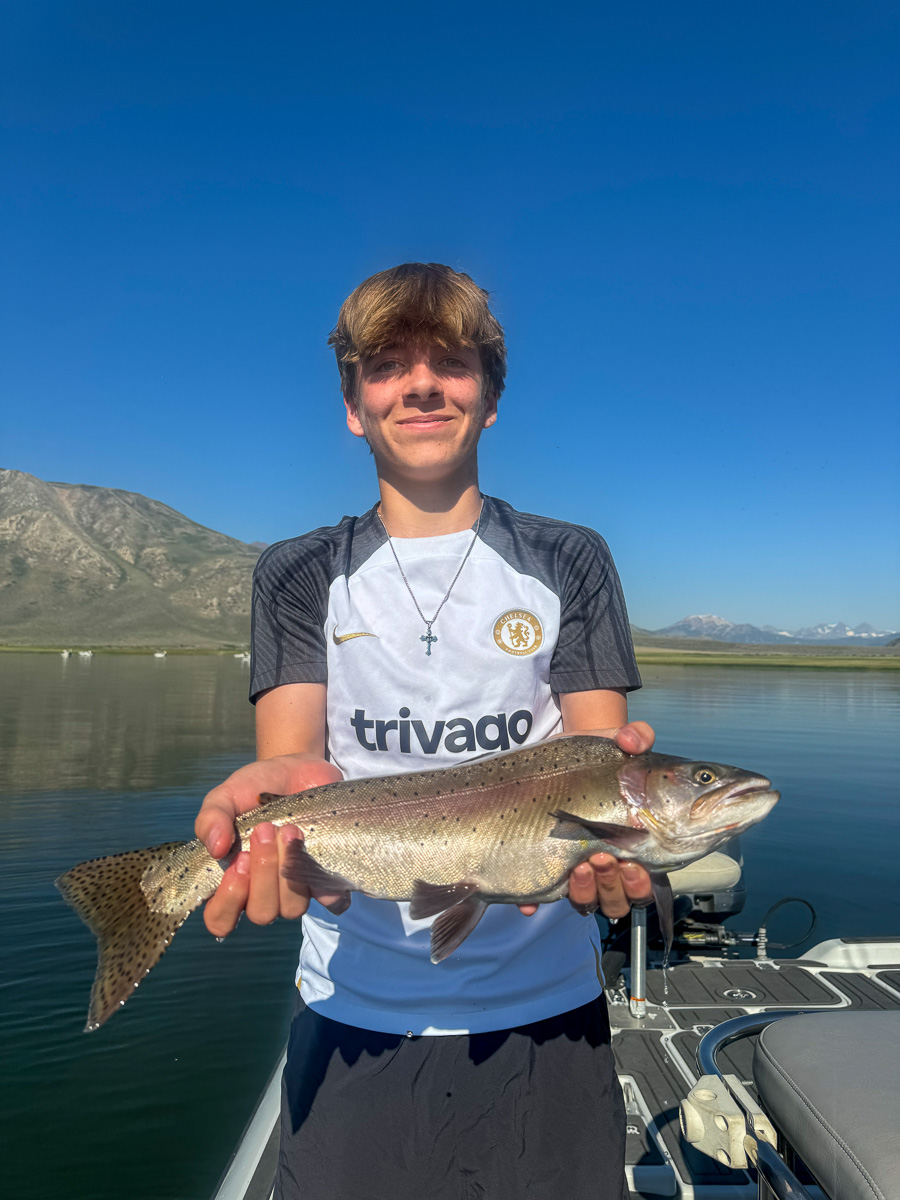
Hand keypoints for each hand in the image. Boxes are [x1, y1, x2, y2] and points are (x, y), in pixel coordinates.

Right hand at [195, 753, 342, 938]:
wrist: (296, 769)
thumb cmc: (254, 788)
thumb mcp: (225, 797)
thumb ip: (211, 819)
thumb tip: (215, 849)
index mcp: (233, 879)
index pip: (221, 919)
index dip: (229, 902)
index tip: (238, 864)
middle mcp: (264, 890)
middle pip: (262, 913)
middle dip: (264, 874)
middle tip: (265, 830)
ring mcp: (296, 887)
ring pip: (293, 908)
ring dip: (290, 871)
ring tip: (290, 830)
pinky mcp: (326, 877)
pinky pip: (332, 902)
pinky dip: (328, 889)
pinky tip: (320, 861)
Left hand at [519, 721, 655, 917]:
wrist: (558, 760)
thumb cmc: (596, 758)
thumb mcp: (615, 741)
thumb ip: (635, 736)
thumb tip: (634, 739)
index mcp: (633, 844)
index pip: (645, 881)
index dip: (641, 883)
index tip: (634, 863)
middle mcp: (608, 863)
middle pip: (619, 899)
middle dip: (614, 886)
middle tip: (604, 856)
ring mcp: (576, 868)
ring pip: (588, 903)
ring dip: (586, 892)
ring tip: (578, 865)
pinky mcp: (544, 867)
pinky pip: (539, 897)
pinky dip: (534, 902)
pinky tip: (530, 900)